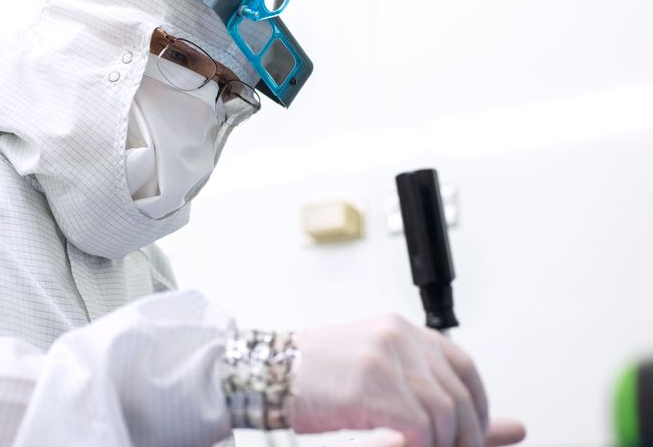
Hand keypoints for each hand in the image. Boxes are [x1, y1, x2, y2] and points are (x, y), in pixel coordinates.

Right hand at [288, 314, 525, 446]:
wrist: (264, 374)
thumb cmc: (309, 378)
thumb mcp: (371, 376)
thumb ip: (422, 393)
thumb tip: (499, 424)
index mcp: (397, 328)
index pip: (462, 364)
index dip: (475, 404)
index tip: (470, 431)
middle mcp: (397, 337)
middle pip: (459, 394)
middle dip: (463, 436)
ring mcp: (385, 359)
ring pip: (445, 416)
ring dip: (437, 445)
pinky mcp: (372, 386)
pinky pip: (421, 429)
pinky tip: (395, 446)